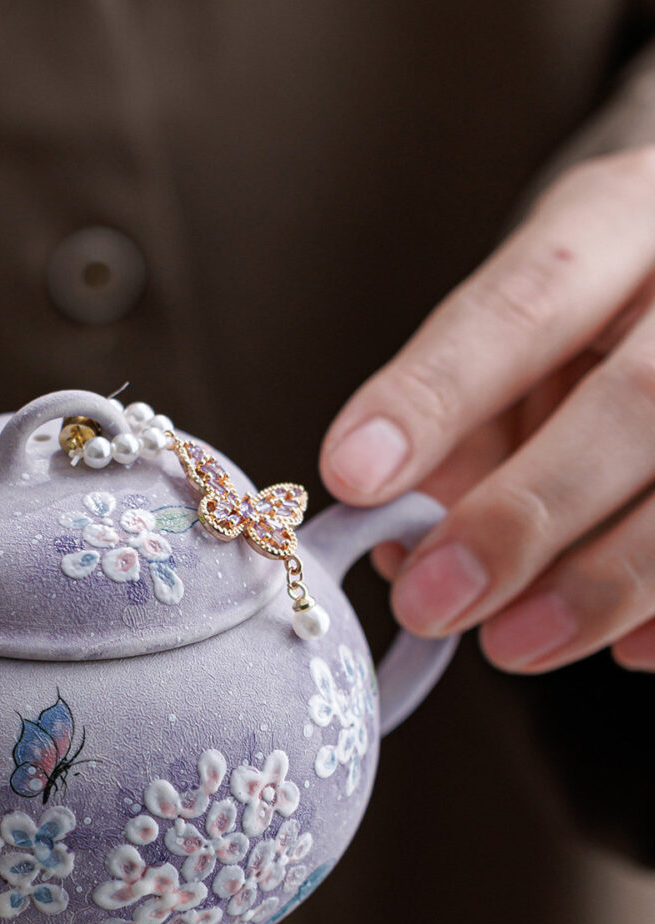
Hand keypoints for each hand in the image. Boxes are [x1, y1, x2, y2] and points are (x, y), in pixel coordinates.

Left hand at [320, 146, 654, 672]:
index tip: (353, 476)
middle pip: (641, 396)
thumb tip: (402, 546)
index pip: (529, 299)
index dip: (438, 394)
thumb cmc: (593, 315)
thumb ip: (458, 423)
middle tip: (431, 601)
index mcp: (625, 218)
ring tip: (511, 644)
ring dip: (606, 582)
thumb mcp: (517, 333)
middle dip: (524, 516)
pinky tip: (626, 651)